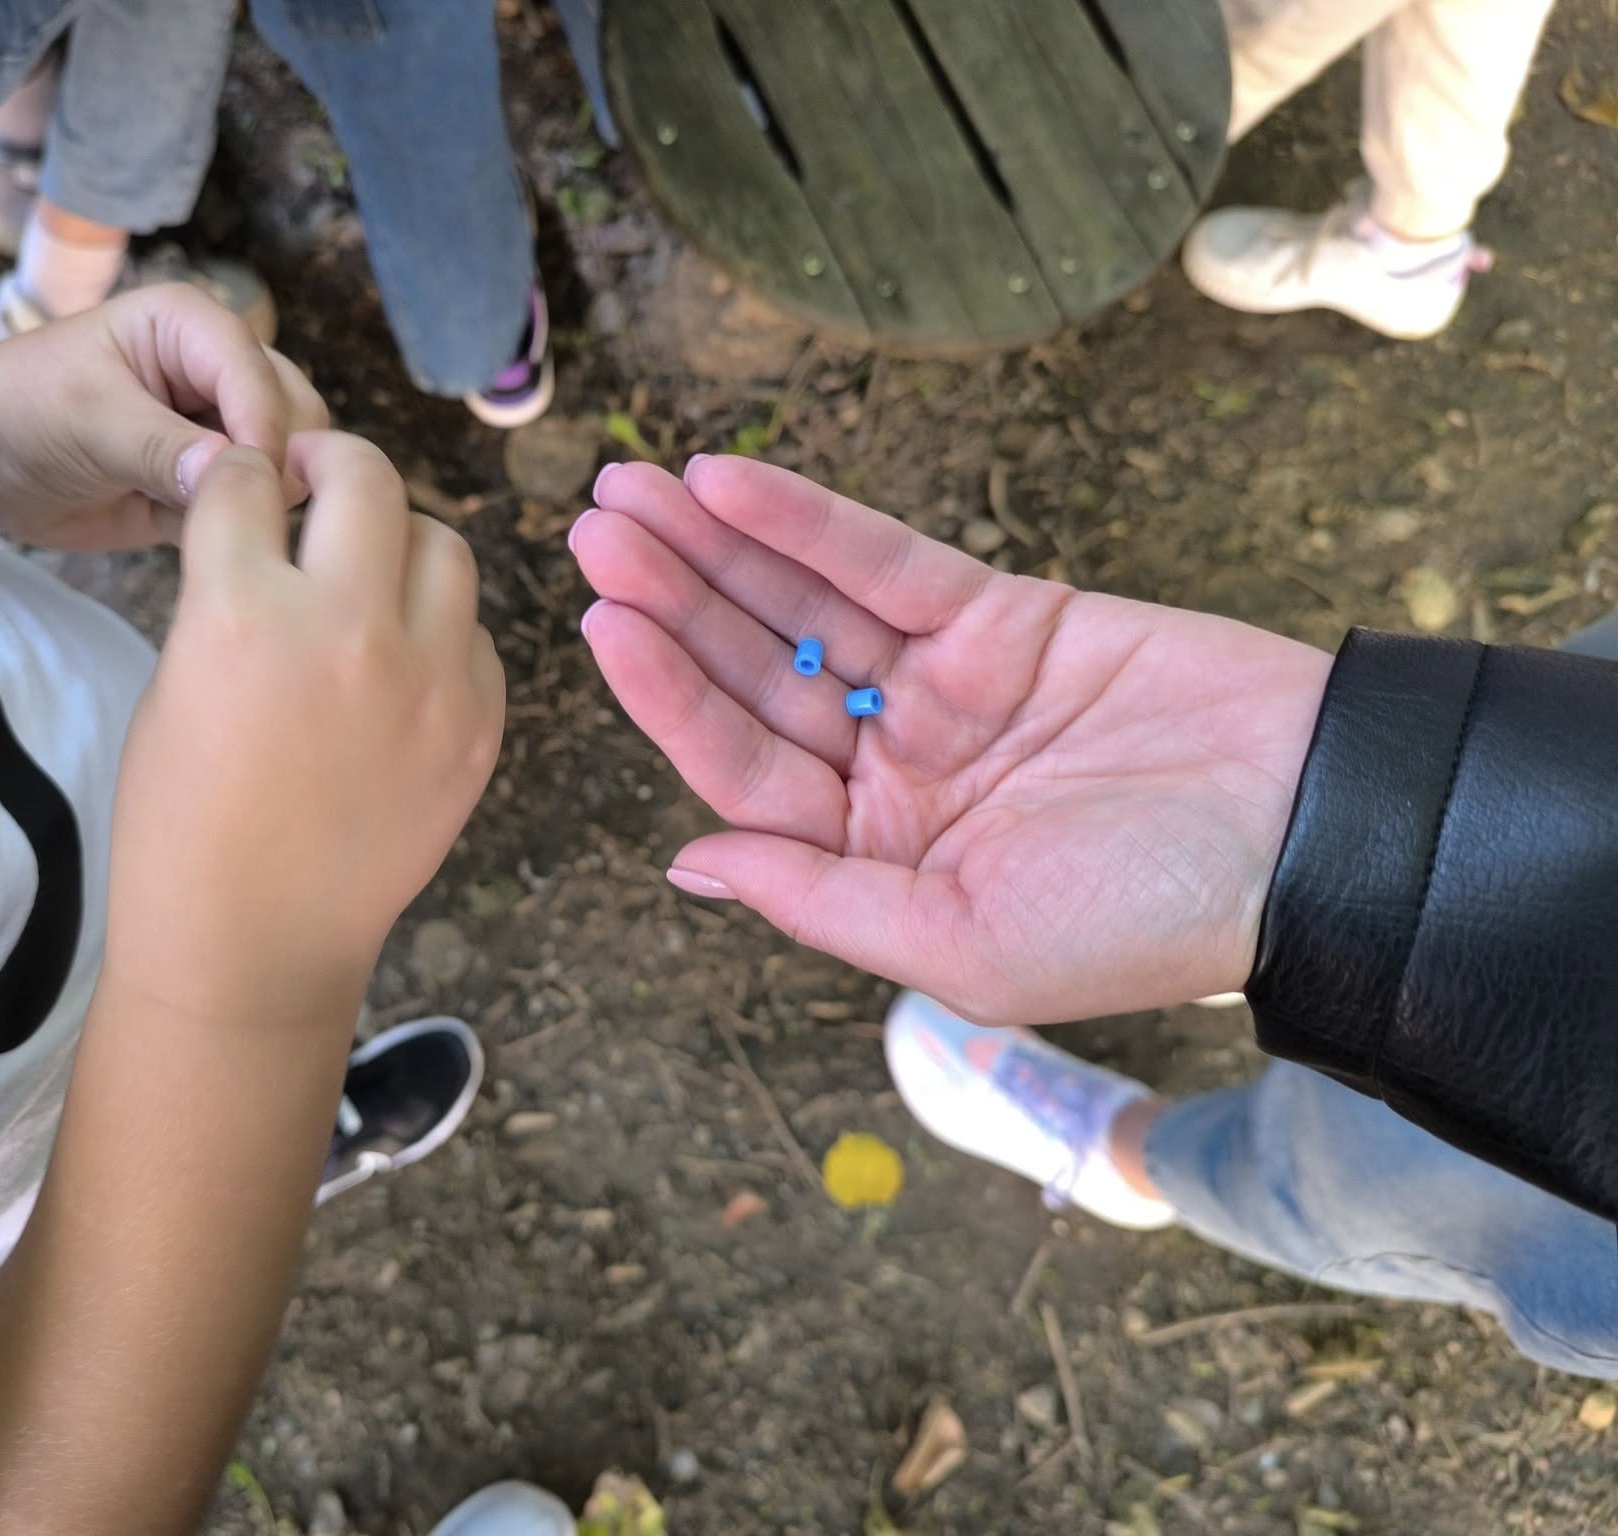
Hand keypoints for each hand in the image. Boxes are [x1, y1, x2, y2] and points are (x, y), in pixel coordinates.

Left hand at [0, 284, 327, 550]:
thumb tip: (234, 474)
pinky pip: (254, 507)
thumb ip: (162, 446)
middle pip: (297, 414)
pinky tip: (182, 528)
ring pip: (288, 464)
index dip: (264, 428)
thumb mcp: (86, 418)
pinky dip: (232, 524)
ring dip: (256, 496)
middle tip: (225, 506)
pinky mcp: (211, 480)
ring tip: (195, 516)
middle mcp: (218, 371)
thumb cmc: (20, 411)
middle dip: (273, 462)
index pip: (260, 374)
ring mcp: (221, 427)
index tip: (251, 484)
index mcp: (191, 327)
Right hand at [103, 434, 504, 1020]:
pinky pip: (477, 633)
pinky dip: (442, 628)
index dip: (236, 476)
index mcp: (243, 616)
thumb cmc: (183, 820)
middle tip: (313, 482)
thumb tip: (271, 523)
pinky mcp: (479, 725)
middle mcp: (348, 631)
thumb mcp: (176, 682)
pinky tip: (403, 658)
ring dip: (401, 541)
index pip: (245, 481)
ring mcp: (430, 679)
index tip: (244, 488)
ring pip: (444, 544)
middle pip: (366, 480)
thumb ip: (227, 591)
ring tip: (369, 572)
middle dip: (331, 464)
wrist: (254, 941)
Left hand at [572, 457, 1333, 1024]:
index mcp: (875, 859)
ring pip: (806, 606)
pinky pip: (887, 561)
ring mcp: (945, 690)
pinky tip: (730, 482)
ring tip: (632, 491)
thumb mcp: (963, 944)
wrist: (1312, 831)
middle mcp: (896, 771)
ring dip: (719, 548)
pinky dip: (810, 522)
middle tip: (593, 530)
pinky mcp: (1004, 619)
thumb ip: (821, 900)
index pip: (743, 769)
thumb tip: (686, 868)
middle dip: (673, 602)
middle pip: (757, 675)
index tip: (600, 623)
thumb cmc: (1146, 919)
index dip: (670, 695)